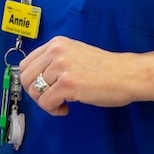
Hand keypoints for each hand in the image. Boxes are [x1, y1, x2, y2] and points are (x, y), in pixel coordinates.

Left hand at [18, 36, 137, 115]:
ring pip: (35, 92)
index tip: (41, 89)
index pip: (25, 63)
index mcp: (56, 43)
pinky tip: (66, 108)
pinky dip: (53, 110)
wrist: (127, 75)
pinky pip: (46, 103)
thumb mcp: (74, 54)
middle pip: (25, 78)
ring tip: (61, 103)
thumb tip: (35, 76)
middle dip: (35, 94)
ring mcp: (61, 67)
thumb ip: (55, 61)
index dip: (30, 81)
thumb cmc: (106, 69)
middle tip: (49, 99)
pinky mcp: (68, 84)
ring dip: (46, 103)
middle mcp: (56, 52)